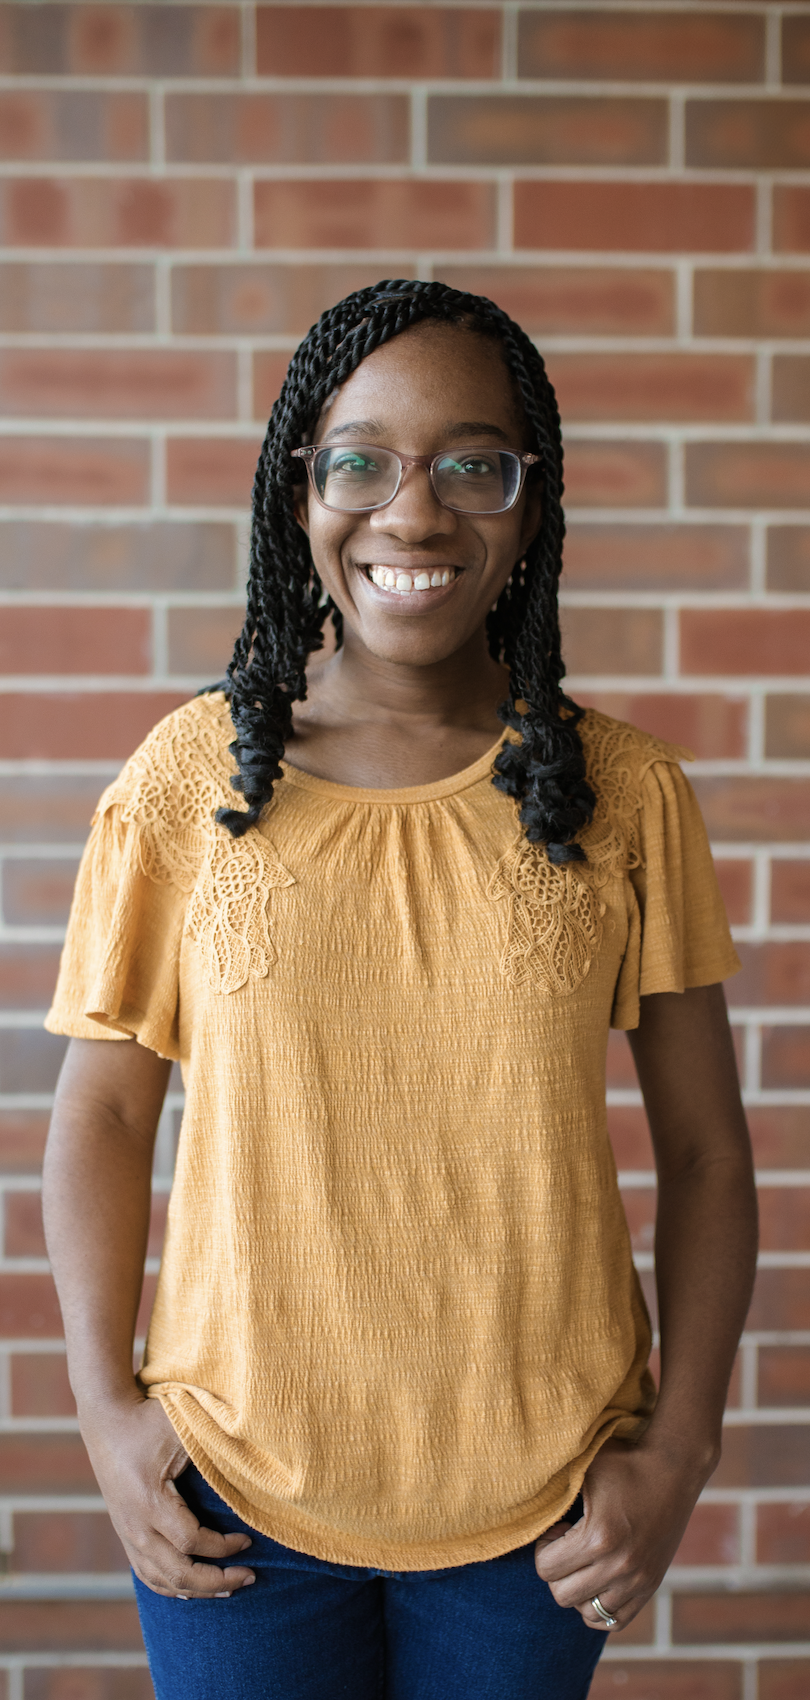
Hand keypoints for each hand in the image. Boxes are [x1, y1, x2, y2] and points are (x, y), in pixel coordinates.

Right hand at [80, 1391, 254, 1598]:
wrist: (106, 1419)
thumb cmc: (149, 1419)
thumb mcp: (181, 1427)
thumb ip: (214, 1444)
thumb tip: (258, 1460)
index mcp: (149, 1501)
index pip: (192, 1542)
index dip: (223, 1548)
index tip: (249, 1540)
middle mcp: (135, 1525)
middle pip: (178, 1574)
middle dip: (216, 1582)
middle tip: (249, 1577)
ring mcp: (126, 1533)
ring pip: (161, 1581)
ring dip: (197, 1590)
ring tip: (228, 1588)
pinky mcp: (125, 1533)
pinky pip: (146, 1575)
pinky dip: (171, 1587)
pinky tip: (193, 1590)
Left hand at [533, 1435, 706, 1631]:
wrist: (675, 1467)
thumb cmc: (625, 1461)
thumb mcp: (585, 1466)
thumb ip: (555, 1487)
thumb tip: (522, 1501)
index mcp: (599, 1538)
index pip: (546, 1568)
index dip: (543, 1547)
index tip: (558, 1528)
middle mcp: (620, 1567)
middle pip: (562, 1595)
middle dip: (556, 1569)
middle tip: (568, 1544)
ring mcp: (638, 1581)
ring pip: (587, 1612)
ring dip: (578, 1589)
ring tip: (585, 1560)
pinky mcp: (651, 1587)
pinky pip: (615, 1621)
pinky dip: (600, 1606)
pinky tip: (598, 1578)